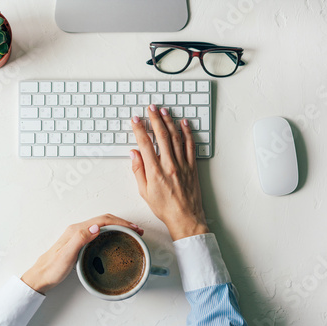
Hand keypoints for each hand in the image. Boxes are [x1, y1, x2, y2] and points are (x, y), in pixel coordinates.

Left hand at [21, 214, 143, 293]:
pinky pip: (99, 231)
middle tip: (137, 230)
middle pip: (105, 220)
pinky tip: (115, 238)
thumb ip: (80, 239)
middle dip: (123, 223)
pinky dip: (111, 231)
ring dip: (118, 226)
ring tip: (131, 232)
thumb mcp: (66, 255)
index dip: (121, 223)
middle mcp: (78, 229)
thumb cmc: (52, 268)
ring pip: (103, 224)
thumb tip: (96, 226)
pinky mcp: (79, 241)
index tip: (134, 228)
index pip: (103, 220)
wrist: (40, 276)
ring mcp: (78, 234)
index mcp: (77, 230)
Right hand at [130, 105, 208, 240]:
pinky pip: (190, 145)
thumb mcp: (145, 191)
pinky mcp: (192, 166)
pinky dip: (187, 132)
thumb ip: (138, 170)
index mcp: (155, 171)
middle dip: (155, 119)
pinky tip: (184, 124)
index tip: (136, 120)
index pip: (145, 144)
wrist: (185, 217)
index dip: (139, 129)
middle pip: (162, 136)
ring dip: (169, 122)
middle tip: (151, 108)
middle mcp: (169, 165)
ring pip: (176, 137)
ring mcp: (183, 164)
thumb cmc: (165, 207)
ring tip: (164, 111)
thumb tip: (134, 154)